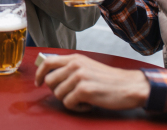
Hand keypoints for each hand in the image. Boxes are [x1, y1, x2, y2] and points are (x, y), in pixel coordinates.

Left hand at [35, 54, 149, 111]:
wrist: (129, 86)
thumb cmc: (108, 79)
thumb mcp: (87, 66)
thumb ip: (70, 67)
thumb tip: (50, 75)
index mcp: (75, 58)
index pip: (47, 62)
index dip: (39, 74)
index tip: (38, 83)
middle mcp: (75, 65)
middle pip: (50, 81)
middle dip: (57, 92)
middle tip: (71, 95)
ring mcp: (79, 77)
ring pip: (58, 94)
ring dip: (69, 101)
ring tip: (83, 99)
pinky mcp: (84, 90)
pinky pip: (68, 103)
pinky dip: (77, 108)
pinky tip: (88, 104)